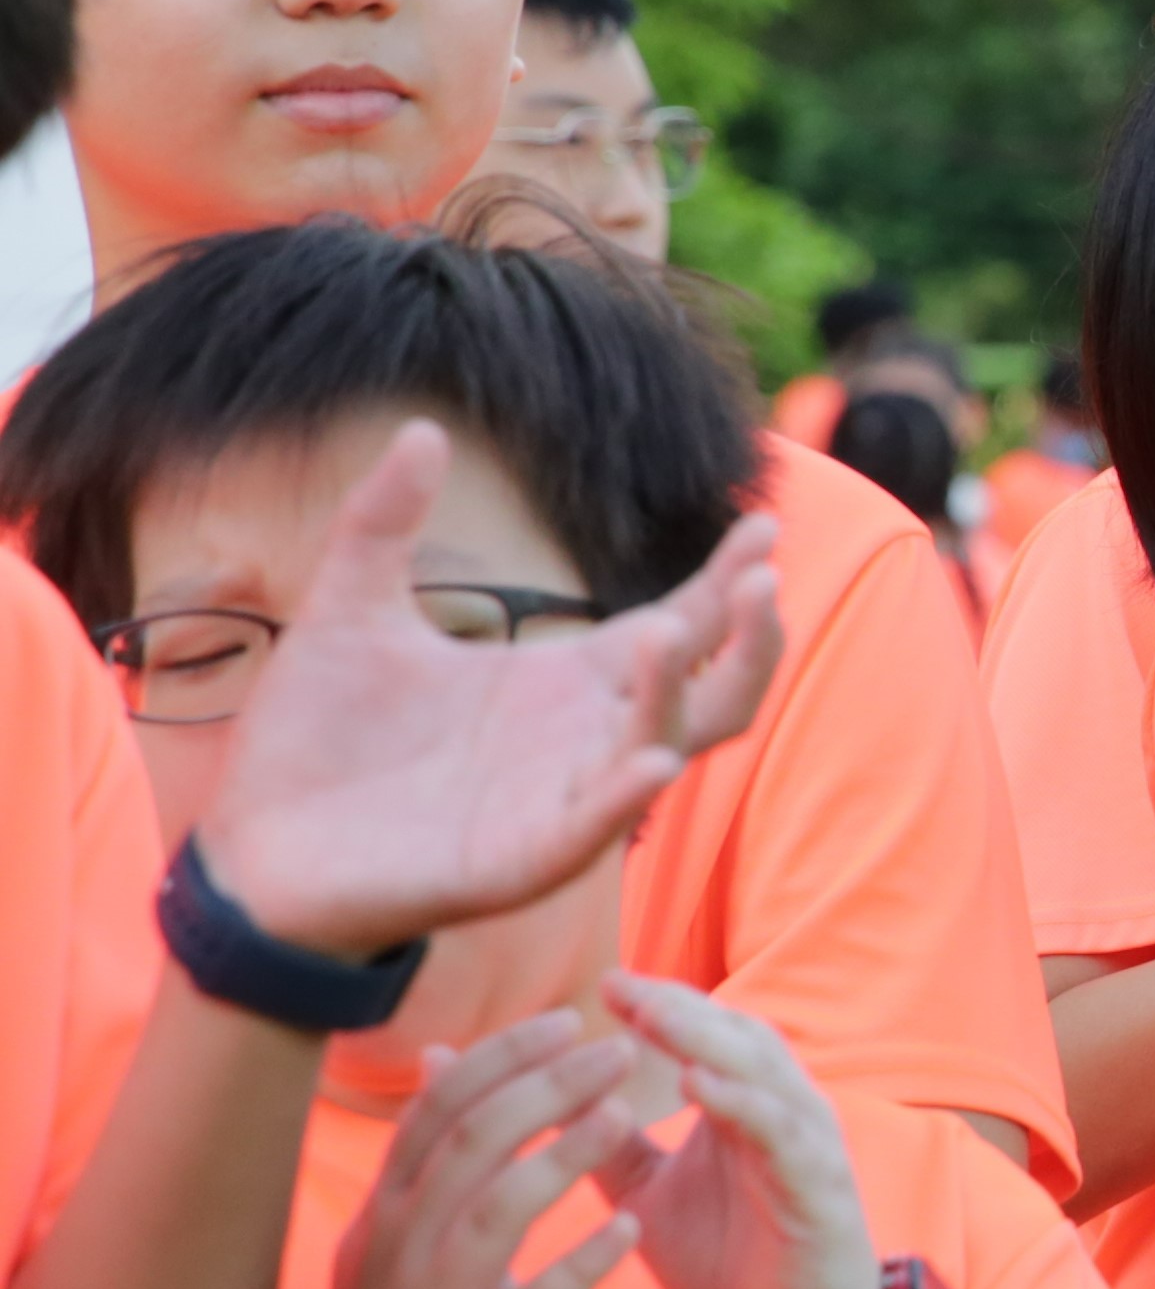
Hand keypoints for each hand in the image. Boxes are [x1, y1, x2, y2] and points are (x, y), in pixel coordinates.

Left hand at [198, 426, 785, 957]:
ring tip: (678, 634)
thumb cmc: (315, 740)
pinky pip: (591, 829)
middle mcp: (582, 738)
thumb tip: (422, 429)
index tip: (764, 523)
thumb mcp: (349, 610)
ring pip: (665, 747)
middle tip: (760, 576)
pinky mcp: (520, 860)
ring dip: (686, 694)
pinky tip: (651, 762)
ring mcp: (560, 801)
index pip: (679, 625)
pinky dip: (624, 798)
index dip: (726, 579)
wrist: (255, 850)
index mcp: (563, 682)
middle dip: (748, 635)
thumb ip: (385, 523)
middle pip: (714, 688)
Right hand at [295, 1014, 655, 1288]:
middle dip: (546, 1085)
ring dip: (564, 1155)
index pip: (443, 1107)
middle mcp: (406, 1242)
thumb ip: (422, 1150)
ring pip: (498, 1208)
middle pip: (473, 1140)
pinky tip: (633, 1231)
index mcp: (390, 1206)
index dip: (504, 1056)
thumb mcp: (389, 1230)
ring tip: (625, 1113)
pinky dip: (584, 1263)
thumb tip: (442, 1057)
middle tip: (616, 1049)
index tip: (568, 1018)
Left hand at [589, 975, 882, 1288]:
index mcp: (742, 1109)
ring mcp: (808, 1146)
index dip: (658, 1005)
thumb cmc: (728, 1263)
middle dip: (677, 1007)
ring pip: (762, 1070)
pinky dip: (744, 1102)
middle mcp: (783, 1112)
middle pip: (734, 1035)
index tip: (601, 985)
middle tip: (620, 986)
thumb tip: (528, 1100)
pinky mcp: (822, 1188)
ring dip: (707, 1038)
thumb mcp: (645, 1195)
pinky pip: (785, 1133)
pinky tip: (698, 1085)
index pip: (704, 1034)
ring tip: (652, 1017)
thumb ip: (598, 1142)